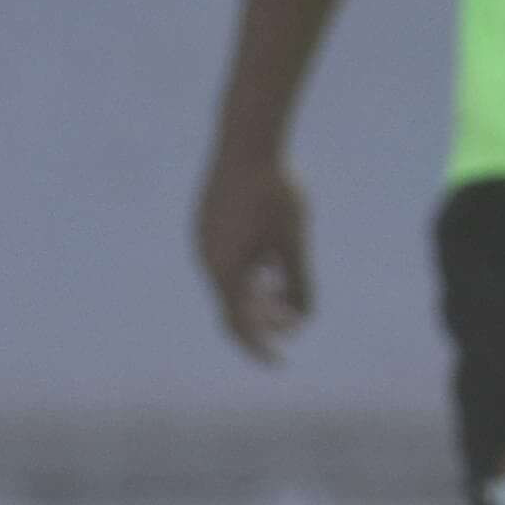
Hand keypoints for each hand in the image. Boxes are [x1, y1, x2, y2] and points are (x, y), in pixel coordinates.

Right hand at [193, 144, 310, 362]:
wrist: (247, 142)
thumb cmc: (276, 193)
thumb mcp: (295, 242)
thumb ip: (299, 281)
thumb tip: (302, 318)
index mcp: (226, 270)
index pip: (239, 325)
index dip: (260, 347)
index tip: (280, 362)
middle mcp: (207, 259)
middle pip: (234, 306)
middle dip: (264, 321)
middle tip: (293, 326)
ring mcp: (203, 240)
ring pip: (229, 282)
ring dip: (257, 296)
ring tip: (285, 295)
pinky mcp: (206, 223)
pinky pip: (225, 261)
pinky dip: (248, 273)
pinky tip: (272, 265)